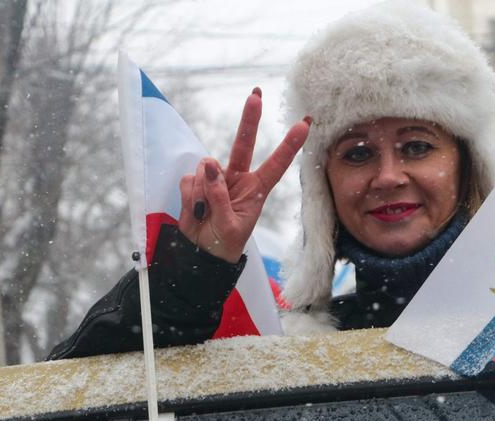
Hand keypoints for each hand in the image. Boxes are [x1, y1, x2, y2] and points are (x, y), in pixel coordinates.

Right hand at [177, 88, 310, 262]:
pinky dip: (190, 196)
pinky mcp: (196, 181)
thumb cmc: (224, 243)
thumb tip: (209, 166)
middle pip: (244, 143)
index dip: (290, 145)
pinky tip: (196, 210)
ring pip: (206, 168)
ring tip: (206, 214)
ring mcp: (216, 178)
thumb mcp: (229, 227)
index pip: (277, 164)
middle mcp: (238, 178)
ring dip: (202, 191)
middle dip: (249, 119)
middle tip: (256, 95)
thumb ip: (220, 198)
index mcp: (257, 189)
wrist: (201, 252)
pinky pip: (189, 179)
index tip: (304, 124)